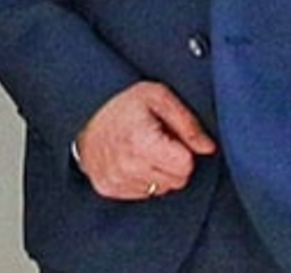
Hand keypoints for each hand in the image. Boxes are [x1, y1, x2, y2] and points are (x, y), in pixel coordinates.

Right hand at [74, 81, 215, 200]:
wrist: (83, 112)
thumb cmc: (123, 102)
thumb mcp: (159, 97)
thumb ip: (187, 122)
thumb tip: (208, 148)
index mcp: (142, 143)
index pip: (185, 167)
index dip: (184, 150)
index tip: (171, 136)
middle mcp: (127, 167)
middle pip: (176, 181)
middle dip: (174, 162)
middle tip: (158, 141)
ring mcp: (116, 181)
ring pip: (161, 190)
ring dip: (158, 171)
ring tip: (143, 148)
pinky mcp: (108, 189)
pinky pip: (142, 194)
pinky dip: (142, 178)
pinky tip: (132, 158)